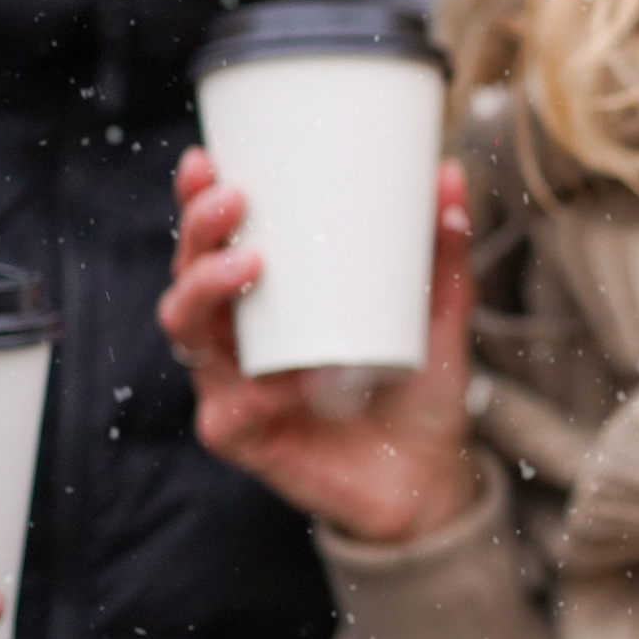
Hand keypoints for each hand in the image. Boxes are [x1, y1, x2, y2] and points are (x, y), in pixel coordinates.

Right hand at [157, 146, 480, 543]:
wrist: (428, 479)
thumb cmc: (417, 392)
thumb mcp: (437, 313)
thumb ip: (442, 252)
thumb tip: (452, 175)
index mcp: (265, 304)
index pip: (213, 244)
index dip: (197, 202)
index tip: (207, 159)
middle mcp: (236, 342)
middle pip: (187, 276)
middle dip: (198, 231)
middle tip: (237, 199)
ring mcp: (232, 388)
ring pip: (187, 331)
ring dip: (208, 290)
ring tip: (252, 264)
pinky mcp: (242, 438)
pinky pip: (233, 406)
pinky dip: (259, 387)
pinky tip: (289, 377)